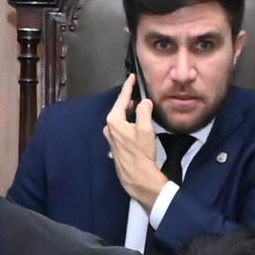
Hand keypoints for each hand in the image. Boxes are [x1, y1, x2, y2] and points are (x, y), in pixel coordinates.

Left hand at [102, 77, 168, 211]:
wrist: (137, 176)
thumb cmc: (141, 153)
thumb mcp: (145, 128)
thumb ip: (144, 110)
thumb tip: (144, 102)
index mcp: (114, 120)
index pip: (122, 98)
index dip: (128, 87)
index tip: (132, 77)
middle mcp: (109, 128)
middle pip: (120, 108)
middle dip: (129, 100)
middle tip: (137, 92)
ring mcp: (111, 137)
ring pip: (121, 118)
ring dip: (130, 112)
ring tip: (139, 106)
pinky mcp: (115, 145)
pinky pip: (121, 127)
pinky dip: (129, 122)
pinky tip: (136, 123)